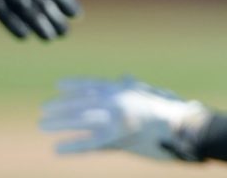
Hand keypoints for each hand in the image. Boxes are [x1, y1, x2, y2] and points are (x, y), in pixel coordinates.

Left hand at [40, 76, 209, 159]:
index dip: (75, 85)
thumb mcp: (149, 93)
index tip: (58, 85)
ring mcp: (117, 118)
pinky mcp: (119, 137)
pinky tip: (57, 149)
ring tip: (43, 125)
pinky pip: (90, 143)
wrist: (184, 126)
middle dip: (62, 105)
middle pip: (83, 102)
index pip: (94, 85)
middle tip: (44, 109)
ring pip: (82, 119)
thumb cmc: (170, 110)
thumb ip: (131, 87)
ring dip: (60, 122)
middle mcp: (118, 100)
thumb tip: (123, 76)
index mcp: (124, 89)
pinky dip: (73, 146)